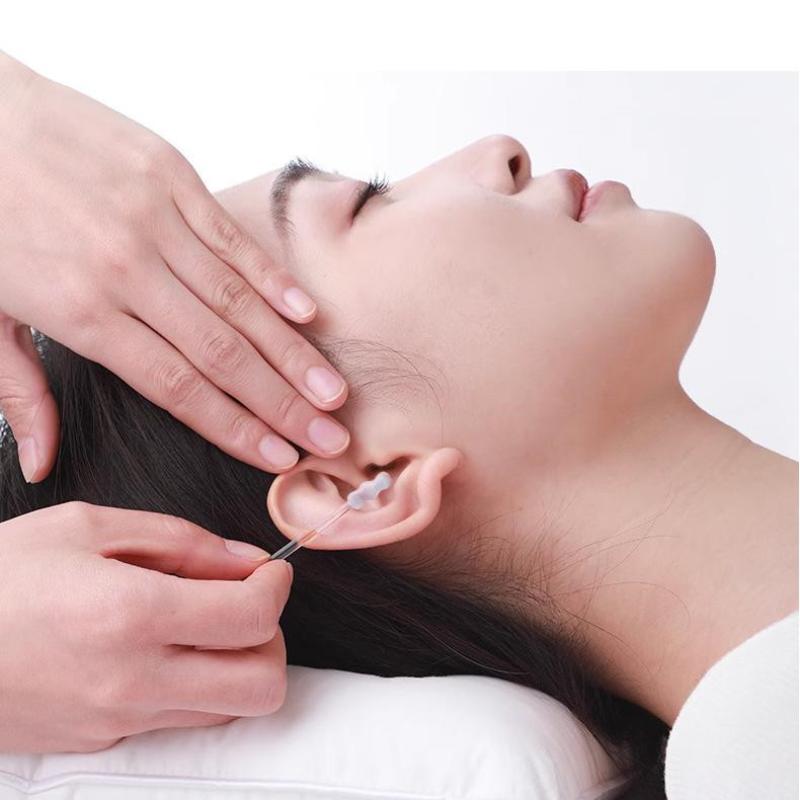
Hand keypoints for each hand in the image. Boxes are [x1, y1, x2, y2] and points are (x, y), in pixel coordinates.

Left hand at [0, 52, 349, 481]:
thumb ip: (19, 394)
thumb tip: (44, 463)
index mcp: (79, 313)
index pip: (176, 387)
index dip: (234, 428)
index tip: (278, 457)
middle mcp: (126, 271)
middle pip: (222, 353)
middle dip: (283, 404)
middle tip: (329, 439)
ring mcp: (154, 219)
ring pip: (238, 301)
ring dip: (292, 352)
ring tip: (333, 392)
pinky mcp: (169, 175)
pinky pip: (231, 238)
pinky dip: (272, 278)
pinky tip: (308, 315)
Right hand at [0, 502, 293, 752]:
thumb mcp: (85, 527)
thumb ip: (179, 541)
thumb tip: (245, 559)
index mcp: (132, 613)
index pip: (254, 618)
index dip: (278, 587)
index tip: (271, 569)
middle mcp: (134, 679)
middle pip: (263, 684)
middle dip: (272, 639)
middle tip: (247, 602)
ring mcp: (119, 720)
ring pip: (230, 709)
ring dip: (240, 664)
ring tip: (205, 623)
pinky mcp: (102, 742)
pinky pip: (182, 720)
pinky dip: (199, 686)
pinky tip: (167, 649)